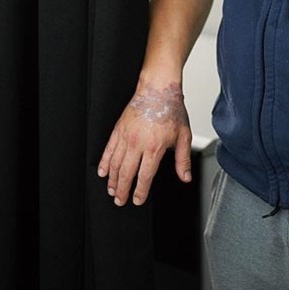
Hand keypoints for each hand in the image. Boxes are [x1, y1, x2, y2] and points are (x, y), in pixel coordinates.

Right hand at [97, 82, 191, 206]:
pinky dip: (105, 162)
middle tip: (120, 200)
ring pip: (116, 164)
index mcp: (155, 147)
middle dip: (122, 190)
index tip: (137, 200)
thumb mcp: (184, 135)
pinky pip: (109, 149)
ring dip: (113, 180)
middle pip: (127, 173)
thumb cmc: (171, 109)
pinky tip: (103, 172)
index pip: (145, 176)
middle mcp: (138, 143)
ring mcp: (126, 136)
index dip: (140, 191)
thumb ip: (183, 159)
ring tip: (112, 190)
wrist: (158, 89)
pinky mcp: (119, 129)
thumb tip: (185, 177)